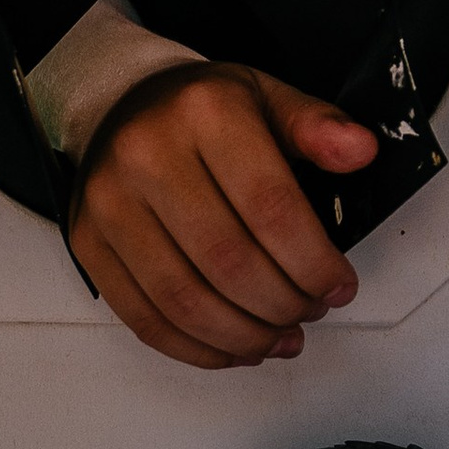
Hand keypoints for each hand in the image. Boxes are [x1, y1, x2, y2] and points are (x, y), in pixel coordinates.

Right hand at [70, 66, 378, 368]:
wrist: (123, 106)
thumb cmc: (204, 112)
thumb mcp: (268, 99)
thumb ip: (317, 126)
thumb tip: (360, 150)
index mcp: (205, 112)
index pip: (270, 206)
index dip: (313, 262)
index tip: (339, 287)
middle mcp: (146, 156)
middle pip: (228, 262)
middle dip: (283, 304)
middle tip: (312, 312)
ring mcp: (109, 204)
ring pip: (185, 301)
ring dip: (244, 337)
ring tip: (281, 338)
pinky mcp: (88, 244)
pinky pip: (144, 318)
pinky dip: (197, 349)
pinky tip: (234, 348)